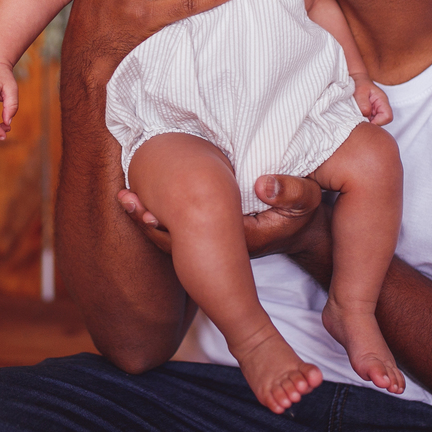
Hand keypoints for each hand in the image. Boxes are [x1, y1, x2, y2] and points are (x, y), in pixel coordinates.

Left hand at [116, 173, 326, 259]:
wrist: (298, 226)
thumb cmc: (300, 213)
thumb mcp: (306, 200)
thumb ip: (291, 192)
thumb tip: (262, 185)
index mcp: (238, 241)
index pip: (194, 240)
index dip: (168, 228)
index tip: (149, 211)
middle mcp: (219, 247)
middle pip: (175, 241)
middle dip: (147, 221)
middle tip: (126, 199)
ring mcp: (210, 242)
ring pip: (170, 236)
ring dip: (145, 217)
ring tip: (124, 196)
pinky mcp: (205, 233)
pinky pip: (174, 228)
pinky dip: (154, 214)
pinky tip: (135, 195)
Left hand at [353, 73, 392, 125]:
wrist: (356, 81)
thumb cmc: (359, 84)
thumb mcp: (360, 92)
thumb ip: (363, 104)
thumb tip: (366, 114)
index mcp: (382, 101)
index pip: (388, 117)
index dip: (378, 121)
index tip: (366, 120)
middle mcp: (381, 107)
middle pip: (382, 122)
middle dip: (371, 123)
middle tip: (360, 118)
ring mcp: (376, 111)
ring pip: (375, 123)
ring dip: (366, 121)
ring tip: (357, 114)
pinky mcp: (370, 113)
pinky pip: (369, 121)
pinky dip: (363, 120)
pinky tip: (357, 115)